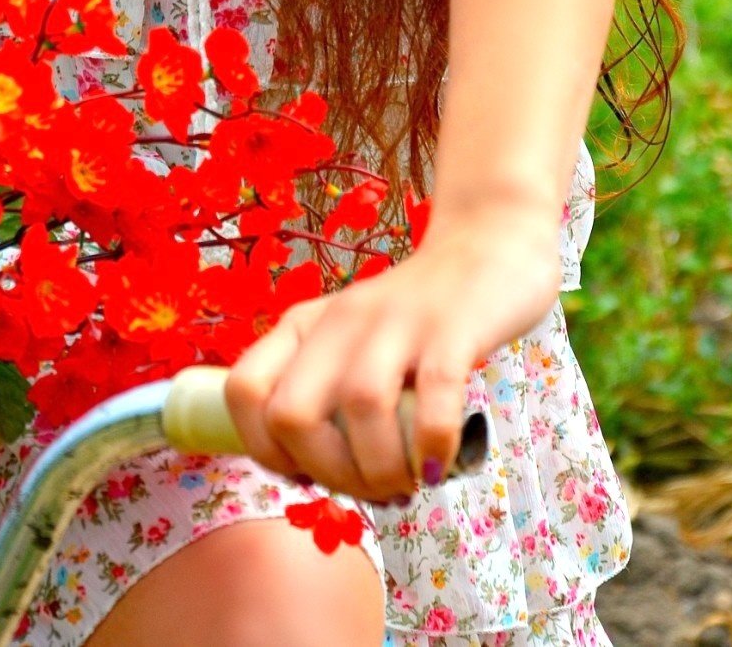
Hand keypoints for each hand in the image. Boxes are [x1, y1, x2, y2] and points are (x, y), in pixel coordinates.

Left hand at [223, 200, 561, 505]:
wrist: (487, 243)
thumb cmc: (414, 315)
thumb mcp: (351, 342)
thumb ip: (327, 395)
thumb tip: (319, 480)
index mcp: (305, 325)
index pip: (244, 390)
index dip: (265, 450)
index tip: (310, 474)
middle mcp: (341, 320)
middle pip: (291, 413)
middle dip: (325, 472)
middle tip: (367, 487)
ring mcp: (397, 321)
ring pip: (360, 408)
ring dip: (380, 470)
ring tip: (405, 483)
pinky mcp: (452, 330)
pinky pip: (433, 403)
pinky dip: (431, 450)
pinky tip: (437, 467)